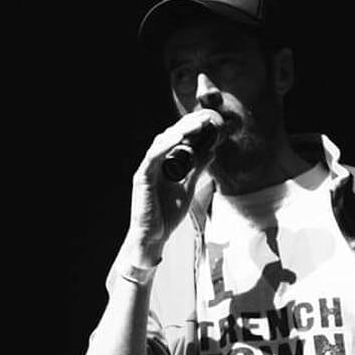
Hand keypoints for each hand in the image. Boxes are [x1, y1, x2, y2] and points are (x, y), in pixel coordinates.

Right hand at [122, 108, 223, 266]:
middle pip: (171, 135)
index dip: (194, 127)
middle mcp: (155, 162)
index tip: (212, 119)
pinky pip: (153, 156)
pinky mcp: (142, 178)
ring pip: (162, 141)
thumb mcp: (188, 187)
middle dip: (189, 124)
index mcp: (165, 164)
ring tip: (198, 124)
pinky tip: (179, 137)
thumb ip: (197, 170)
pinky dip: (165, 145)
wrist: (154, 237)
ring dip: (180, 131)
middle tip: (208, 116)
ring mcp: (147, 169)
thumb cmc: (167, 214)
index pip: (179, 139)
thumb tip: (212, 151)